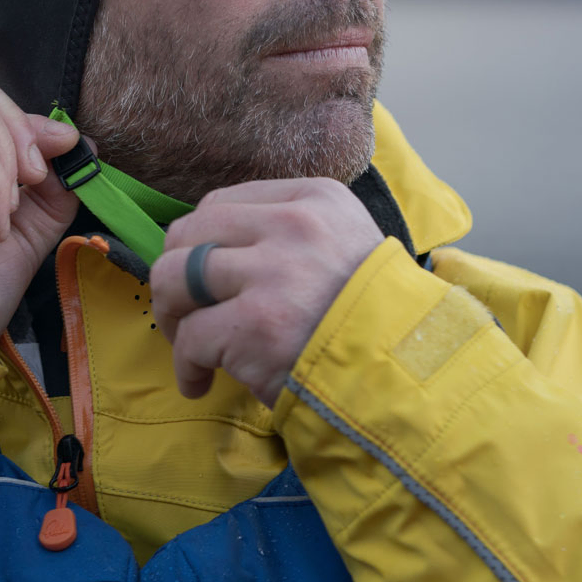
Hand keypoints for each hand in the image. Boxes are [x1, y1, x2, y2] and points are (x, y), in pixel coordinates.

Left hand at [151, 178, 384, 404]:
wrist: (410, 373)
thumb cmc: (372, 316)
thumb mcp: (344, 243)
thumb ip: (287, 233)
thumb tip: (208, 248)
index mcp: (314, 198)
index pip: (219, 204)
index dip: (197, 242)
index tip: (199, 274)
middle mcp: (292, 225)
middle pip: (188, 233)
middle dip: (172, 275)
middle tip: (184, 311)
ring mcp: (273, 273)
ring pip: (175, 276)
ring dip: (171, 315)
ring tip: (188, 344)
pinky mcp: (257, 326)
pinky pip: (190, 337)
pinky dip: (186, 366)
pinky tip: (200, 382)